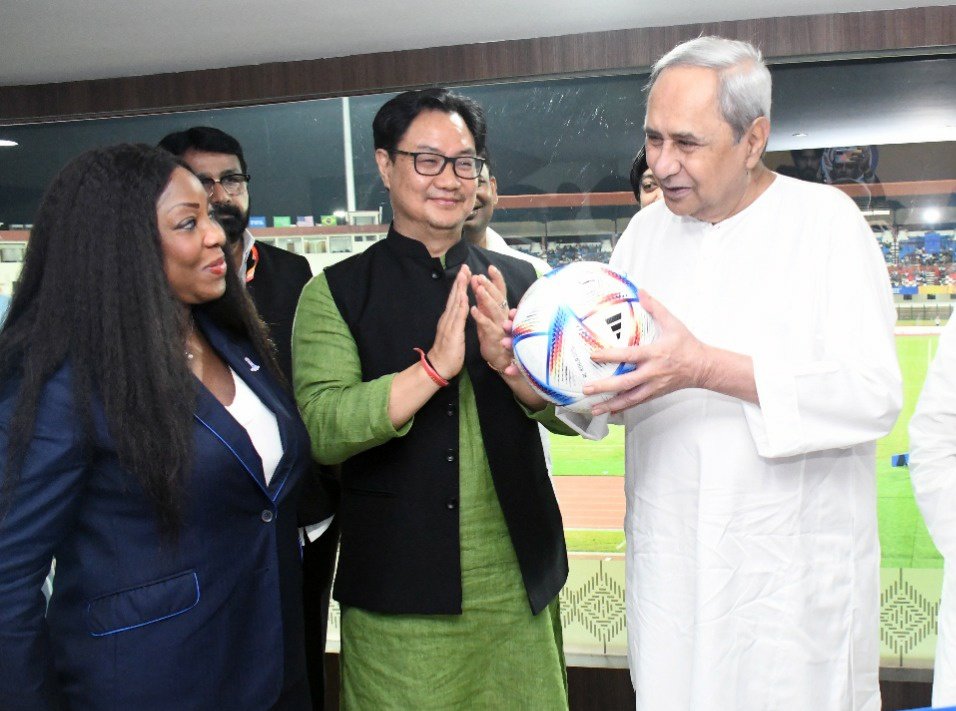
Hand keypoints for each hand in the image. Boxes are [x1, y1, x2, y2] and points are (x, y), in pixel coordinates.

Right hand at [428, 264, 470, 379]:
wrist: (439, 367)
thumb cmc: (448, 353)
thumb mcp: (453, 333)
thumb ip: (456, 322)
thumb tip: (460, 312)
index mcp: (449, 318)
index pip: (455, 298)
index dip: (460, 285)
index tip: (465, 272)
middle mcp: (447, 318)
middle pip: (454, 296)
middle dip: (460, 281)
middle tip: (465, 266)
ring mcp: (449, 325)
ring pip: (456, 303)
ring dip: (461, 289)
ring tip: (465, 275)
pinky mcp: (453, 333)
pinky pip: (458, 318)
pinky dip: (461, 306)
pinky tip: (464, 297)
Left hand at [469, 265, 512, 371]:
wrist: (498, 357)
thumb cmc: (492, 333)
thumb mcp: (488, 313)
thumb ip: (484, 299)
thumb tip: (477, 280)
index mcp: (501, 308)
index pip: (500, 290)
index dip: (497, 279)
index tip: (490, 267)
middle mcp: (503, 315)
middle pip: (498, 297)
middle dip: (489, 286)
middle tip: (480, 276)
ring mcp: (500, 325)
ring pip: (495, 309)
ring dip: (486, 298)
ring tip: (478, 289)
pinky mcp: (494, 337)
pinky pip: (488, 325)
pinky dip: (481, 317)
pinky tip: (473, 309)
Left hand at [583, 290, 708, 413]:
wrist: (703, 367)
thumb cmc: (686, 345)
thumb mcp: (673, 323)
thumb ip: (655, 308)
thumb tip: (640, 292)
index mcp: (655, 354)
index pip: (629, 356)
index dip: (610, 356)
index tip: (593, 355)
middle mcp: (652, 373)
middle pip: (625, 382)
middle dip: (605, 386)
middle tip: (586, 388)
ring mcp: (653, 386)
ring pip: (629, 398)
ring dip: (610, 404)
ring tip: (592, 409)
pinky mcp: (655, 394)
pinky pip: (636, 403)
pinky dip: (621, 408)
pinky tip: (608, 411)